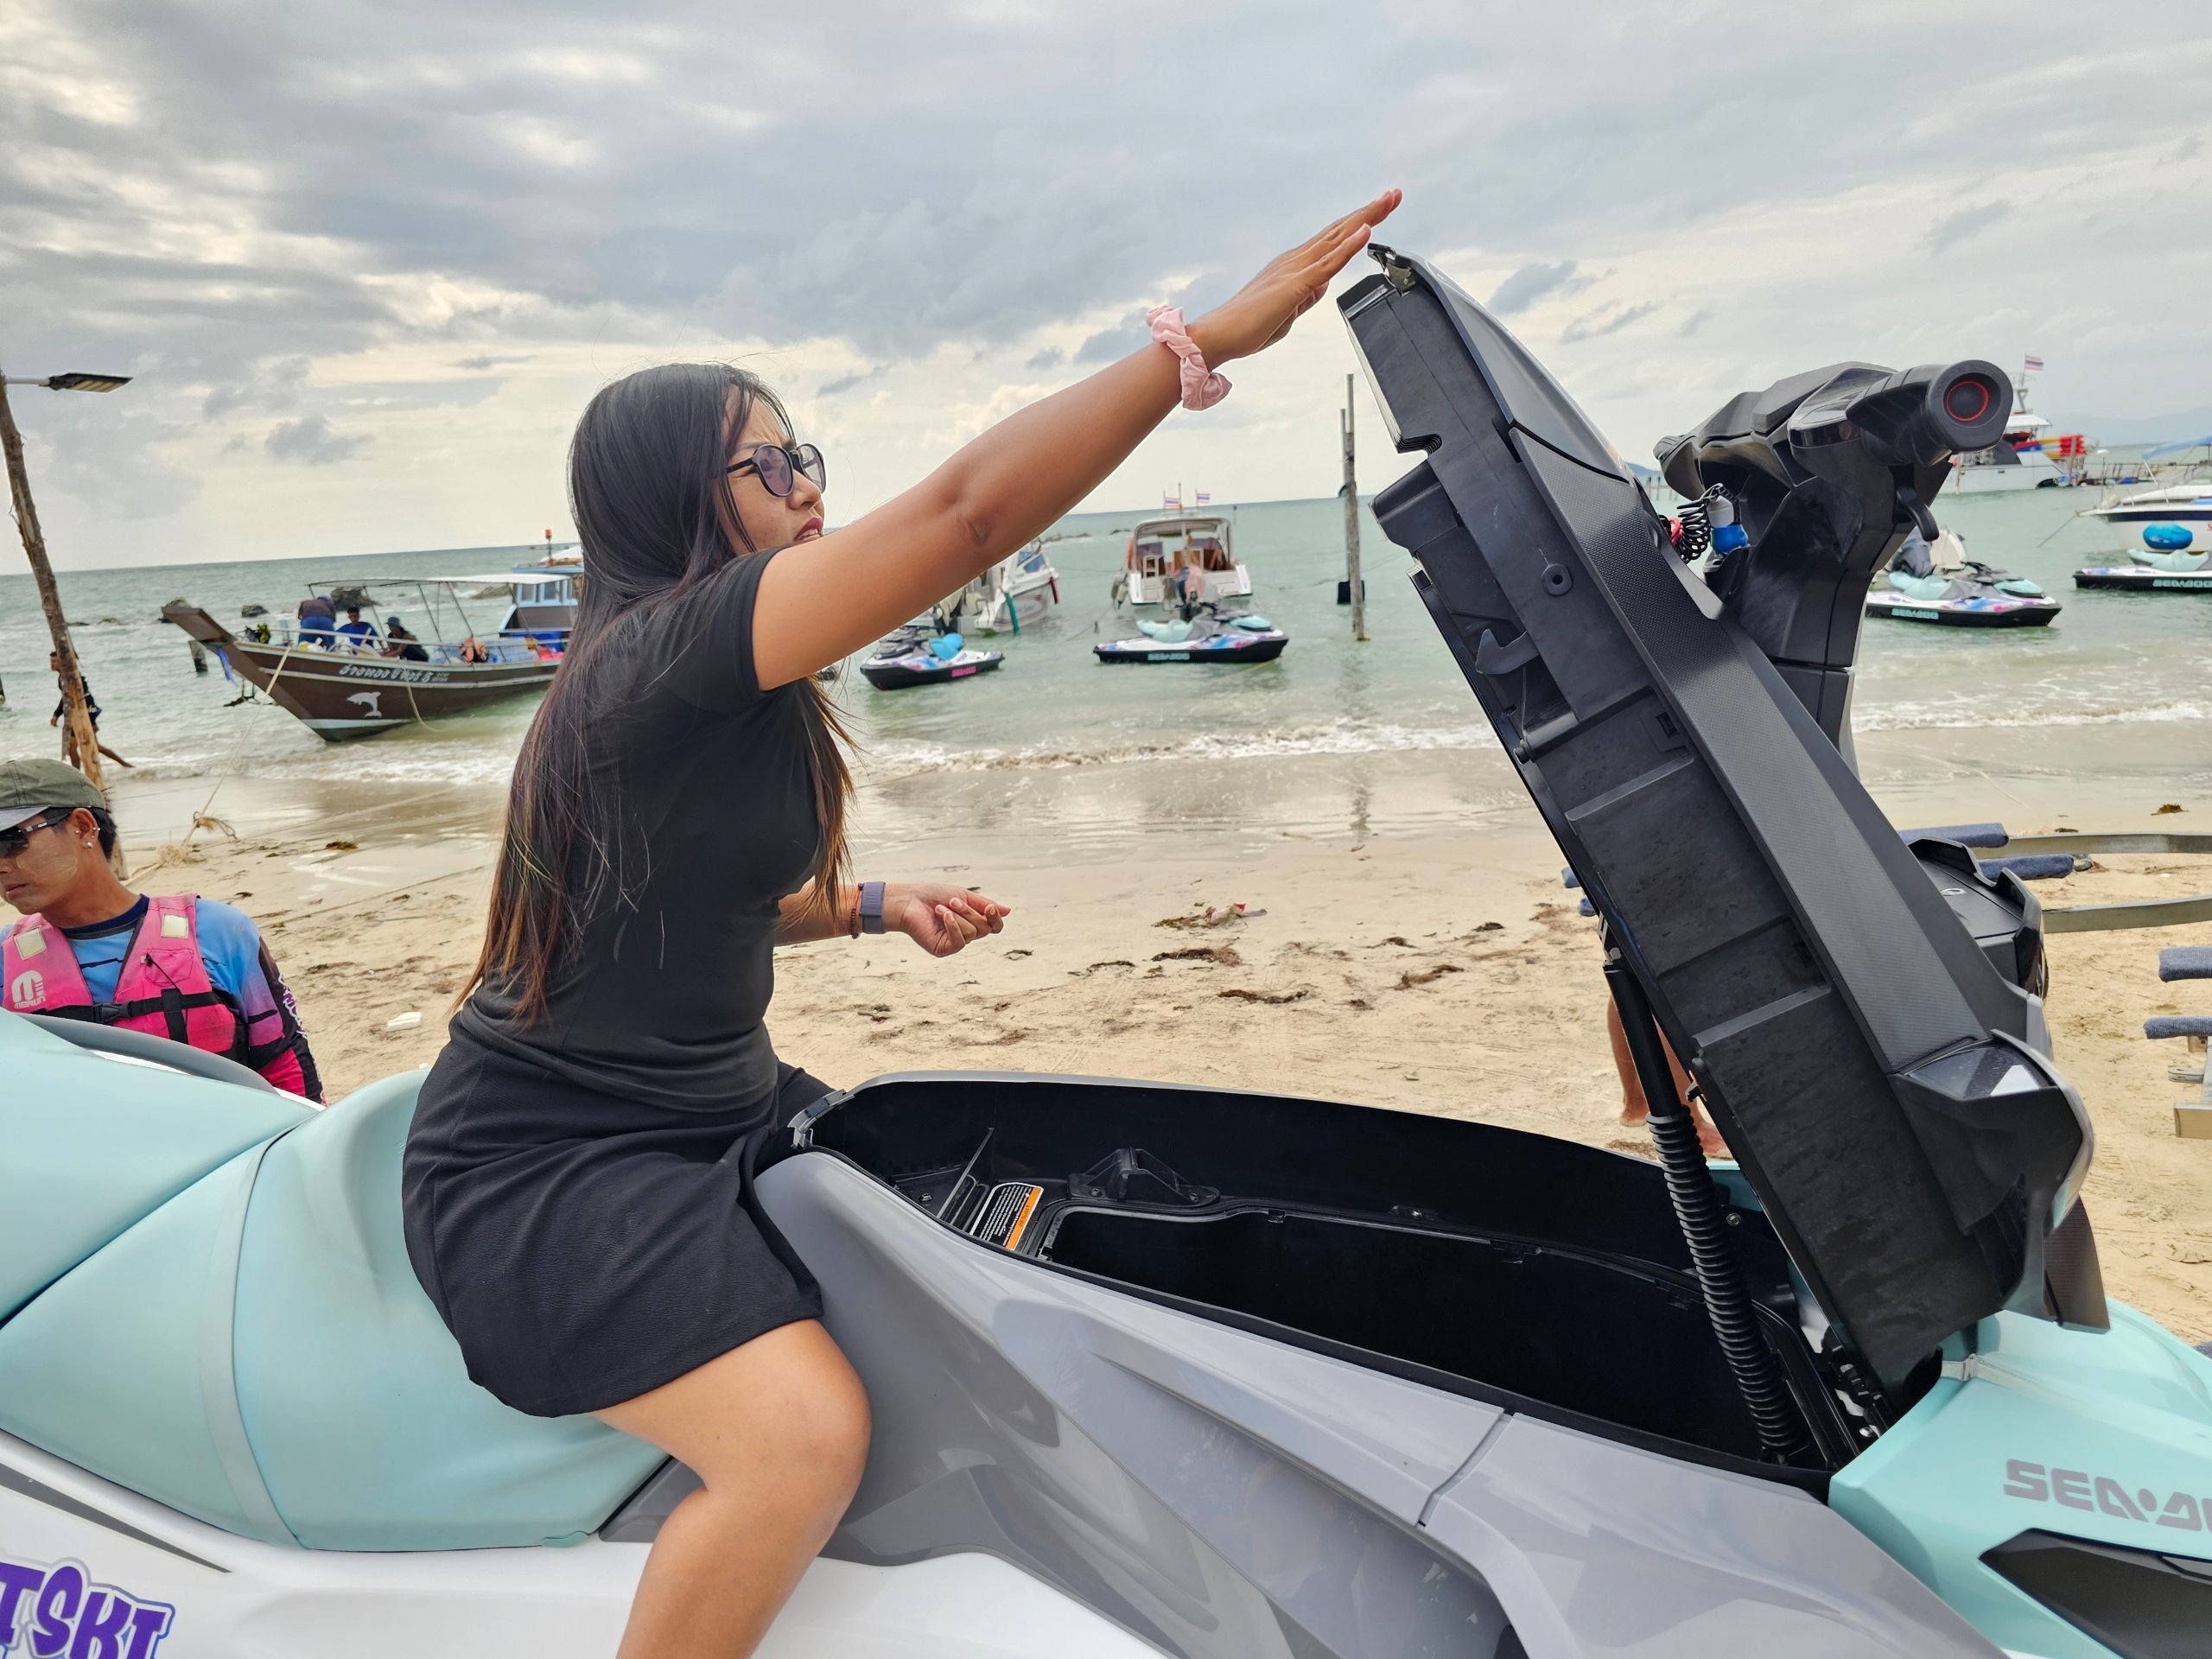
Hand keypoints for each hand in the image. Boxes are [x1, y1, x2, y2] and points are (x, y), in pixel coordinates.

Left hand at [889, 882, 1010, 958]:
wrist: (909, 900)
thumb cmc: (933, 895)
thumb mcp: (963, 895)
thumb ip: (984, 904)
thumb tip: (1008, 910)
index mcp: (972, 921)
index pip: (994, 926)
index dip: (996, 918)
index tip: (990, 907)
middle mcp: (966, 934)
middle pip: (984, 928)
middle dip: (970, 911)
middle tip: (952, 900)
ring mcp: (955, 943)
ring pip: (972, 932)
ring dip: (957, 916)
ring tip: (940, 908)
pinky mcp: (944, 949)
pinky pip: (959, 940)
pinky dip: (952, 925)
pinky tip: (941, 915)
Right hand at [1187, 190, 1401, 365]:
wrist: (1218, 335)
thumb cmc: (1246, 328)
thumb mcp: (1288, 313)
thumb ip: (1306, 297)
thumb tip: (1321, 286)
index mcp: (1293, 266)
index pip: (1333, 239)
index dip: (1358, 223)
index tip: (1379, 210)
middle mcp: (1295, 260)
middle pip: (1340, 230)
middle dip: (1370, 211)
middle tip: (1394, 194)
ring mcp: (1295, 270)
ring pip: (1337, 238)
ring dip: (1365, 218)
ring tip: (1388, 200)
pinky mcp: (1295, 285)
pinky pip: (1328, 264)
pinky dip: (1349, 246)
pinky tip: (1365, 231)